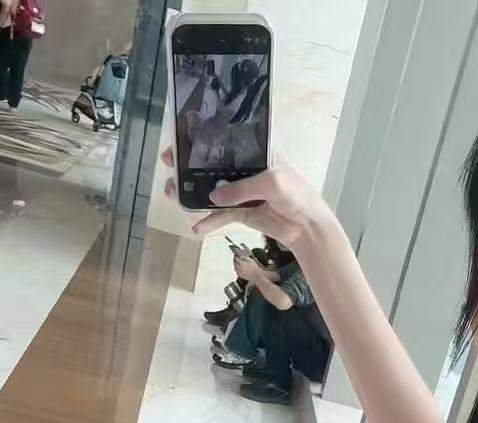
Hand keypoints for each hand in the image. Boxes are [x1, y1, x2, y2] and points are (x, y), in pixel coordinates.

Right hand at [161, 148, 330, 246]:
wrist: (307, 226)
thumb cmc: (296, 194)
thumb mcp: (271, 183)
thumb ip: (242, 188)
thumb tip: (213, 195)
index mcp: (253, 152)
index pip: (223, 141)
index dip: (201, 140)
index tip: (180, 141)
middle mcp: (243, 169)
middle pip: (211, 166)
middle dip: (188, 167)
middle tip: (170, 168)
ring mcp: (240, 191)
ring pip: (210, 191)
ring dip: (191, 194)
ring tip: (173, 196)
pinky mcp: (241, 212)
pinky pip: (219, 215)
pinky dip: (208, 222)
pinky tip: (196, 227)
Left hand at [233, 254, 261, 282]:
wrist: (256, 276)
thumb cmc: (254, 268)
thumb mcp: (251, 260)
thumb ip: (245, 257)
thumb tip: (241, 257)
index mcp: (242, 263)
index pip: (236, 259)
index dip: (235, 256)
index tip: (236, 255)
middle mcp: (239, 268)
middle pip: (234, 263)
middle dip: (234, 260)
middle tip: (235, 259)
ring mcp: (239, 272)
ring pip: (235, 267)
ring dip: (235, 265)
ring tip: (237, 263)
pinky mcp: (240, 275)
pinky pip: (236, 272)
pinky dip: (237, 269)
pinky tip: (239, 268)